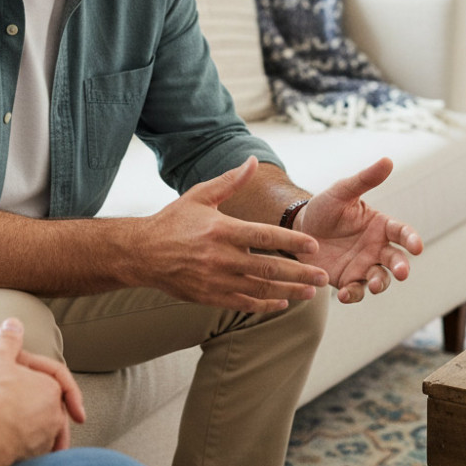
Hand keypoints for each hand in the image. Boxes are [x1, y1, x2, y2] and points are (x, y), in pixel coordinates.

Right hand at [0, 318, 84, 455]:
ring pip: (48, 434)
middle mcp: (52, 415)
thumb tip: (14, 322)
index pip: (61, 384)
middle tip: (56, 419)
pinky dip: (33, 451)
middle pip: (56, 410)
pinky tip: (22, 451)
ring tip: (39, 437)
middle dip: (55, 413)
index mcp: (50, 388)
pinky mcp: (30, 459)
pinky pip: (36, 453)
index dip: (69, 391)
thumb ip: (8, 338)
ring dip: (47, 434)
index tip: (78, 408)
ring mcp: (42, 438)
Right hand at [141, 157, 329, 311]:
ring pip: (260, 289)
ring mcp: (215, 280)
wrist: (142, 253)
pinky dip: (265, 305)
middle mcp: (221, 257)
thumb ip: (230, 181)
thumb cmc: (174, 221)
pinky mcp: (209, 296)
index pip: (264, 237)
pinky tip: (282, 303)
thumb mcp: (200, 195)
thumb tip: (253, 160)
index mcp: (222, 230)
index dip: (291, 243)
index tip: (314, 246)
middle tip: (324, 277)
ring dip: (289, 292)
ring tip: (311, 292)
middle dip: (300, 274)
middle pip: (269, 268)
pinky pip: (243, 303)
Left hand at [295, 158, 422, 303]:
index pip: (402, 233)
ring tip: (375, 286)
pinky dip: (354, 295)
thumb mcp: (342, 191)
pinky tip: (345, 294)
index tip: (416, 246)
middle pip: (396, 260)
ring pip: (380, 278)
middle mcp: (377, 248)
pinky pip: (356, 291)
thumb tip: (388, 160)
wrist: (300, 227)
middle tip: (401, 272)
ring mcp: (363, 266)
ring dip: (381, 284)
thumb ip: (365, 179)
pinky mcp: (347, 280)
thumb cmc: (325, 207)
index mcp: (380, 226)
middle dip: (401, 267)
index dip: (411, 239)